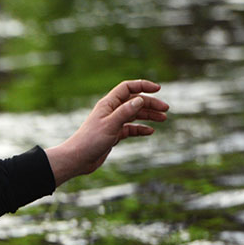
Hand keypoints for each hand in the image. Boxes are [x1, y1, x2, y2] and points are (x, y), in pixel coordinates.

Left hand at [45, 79, 168, 186]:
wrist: (77, 159)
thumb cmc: (90, 141)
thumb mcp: (110, 125)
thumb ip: (125, 112)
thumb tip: (140, 99)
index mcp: (108, 104)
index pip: (127, 88)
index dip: (142, 85)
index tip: (158, 89)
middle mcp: (111, 111)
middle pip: (134, 102)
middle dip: (150, 104)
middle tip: (166, 109)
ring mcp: (112, 123)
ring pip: (134, 115)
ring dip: (148, 116)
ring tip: (163, 119)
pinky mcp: (113, 135)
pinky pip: (130, 129)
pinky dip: (140, 129)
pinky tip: (150, 131)